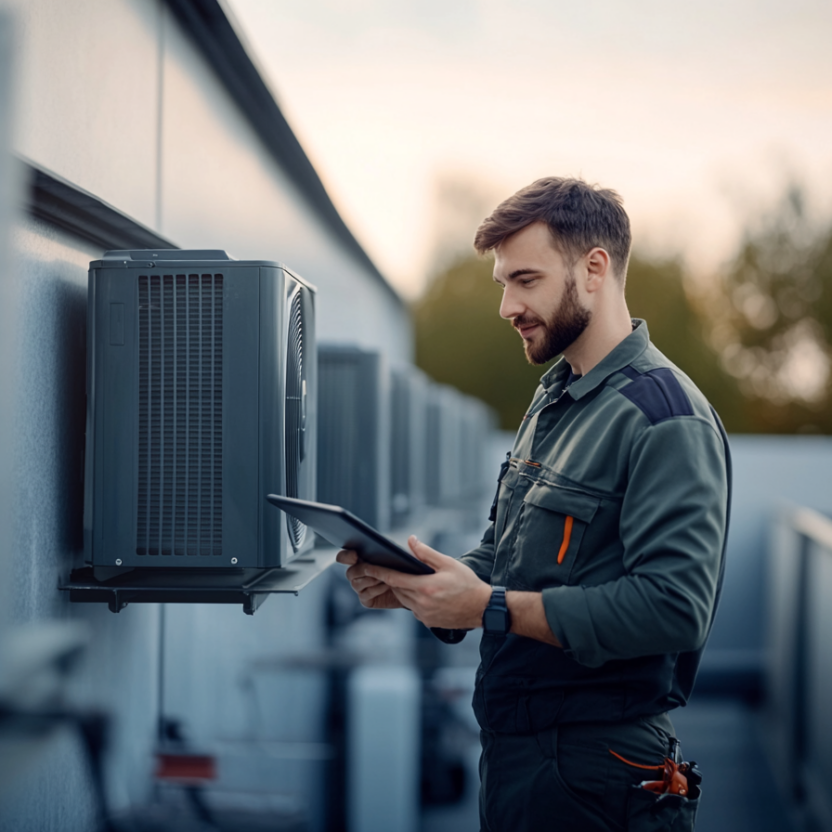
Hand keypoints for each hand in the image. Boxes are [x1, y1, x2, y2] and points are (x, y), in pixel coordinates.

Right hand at [335, 549, 405, 609]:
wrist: (411, 588)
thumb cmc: (405, 567)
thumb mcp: (401, 554)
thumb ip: (394, 547)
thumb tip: (406, 538)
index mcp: (360, 559)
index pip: (344, 557)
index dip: (346, 556)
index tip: (356, 555)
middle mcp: (358, 573)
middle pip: (349, 572)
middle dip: (361, 569)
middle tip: (373, 567)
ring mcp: (361, 587)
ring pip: (356, 584)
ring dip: (371, 579)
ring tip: (386, 577)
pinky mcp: (366, 599)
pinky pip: (365, 594)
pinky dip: (376, 589)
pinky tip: (387, 585)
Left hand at [348, 536, 491, 628]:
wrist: (482, 608)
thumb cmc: (468, 584)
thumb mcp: (449, 564)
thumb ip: (426, 553)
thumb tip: (411, 541)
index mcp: (425, 587)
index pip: (394, 579)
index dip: (378, 572)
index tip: (367, 567)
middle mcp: (421, 603)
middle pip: (398, 589)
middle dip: (393, 579)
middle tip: (390, 568)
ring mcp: (424, 614)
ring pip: (404, 599)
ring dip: (403, 589)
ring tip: (411, 579)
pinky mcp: (428, 621)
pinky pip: (413, 608)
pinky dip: (413, 599)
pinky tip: (423, 592)